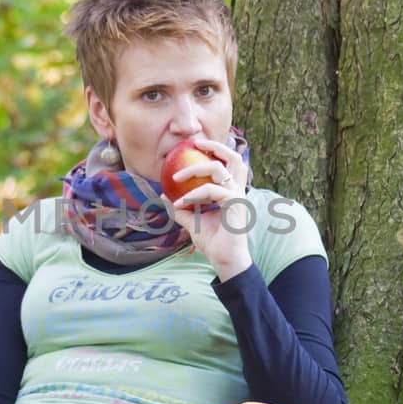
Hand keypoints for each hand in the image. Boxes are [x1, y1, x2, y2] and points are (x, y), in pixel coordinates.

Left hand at [167, 135, 251, 279]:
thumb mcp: (192, 221)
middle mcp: (237, 190)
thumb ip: (181, 208)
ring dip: (195, 169)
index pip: (229, 163)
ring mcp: (238, 195)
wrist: (225, 259)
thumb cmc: (212, 241)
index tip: (196, 146)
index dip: (216, 150)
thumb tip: (164, 195)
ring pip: (219, 169)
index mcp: (231, 191)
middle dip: (215, 145)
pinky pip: (210, 191)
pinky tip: (180, 203)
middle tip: (195, 144)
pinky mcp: (234, 203)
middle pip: (234, 157)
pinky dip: (193, 195)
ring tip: (176, 176)